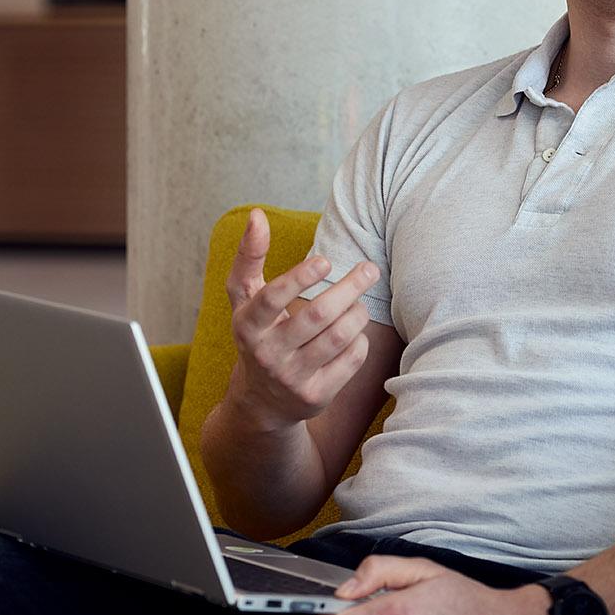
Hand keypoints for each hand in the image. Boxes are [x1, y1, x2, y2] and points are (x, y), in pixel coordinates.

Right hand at [224, 207, 379, 426]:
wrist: (261, 400)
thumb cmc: (257, 333)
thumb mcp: (244, 298)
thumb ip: (249, 257)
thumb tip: (256, 215)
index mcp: (248, 326)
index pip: (272, 298)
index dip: (299, 278)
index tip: (326, 261)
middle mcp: (267, 354)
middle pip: (317, 316)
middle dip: (349, 288)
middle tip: (370, 269)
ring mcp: (292, 378)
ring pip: (339, 337)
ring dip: (358, 312)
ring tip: (360, 301)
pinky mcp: (316, 395)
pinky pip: (351, 359)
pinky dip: (359, 340)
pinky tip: (354, 332)